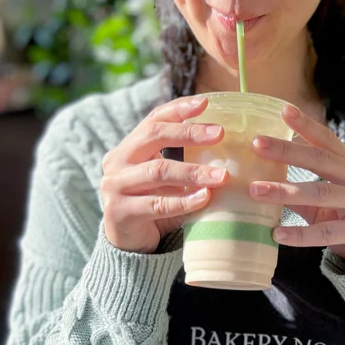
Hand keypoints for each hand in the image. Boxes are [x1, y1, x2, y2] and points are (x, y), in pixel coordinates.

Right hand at [100, 95, 228, 253]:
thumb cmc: (154, 201)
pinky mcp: (120, 212)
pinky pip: (157, 204)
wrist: (128, 241)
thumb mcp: (166, 175)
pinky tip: (204, 198)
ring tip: (222, 176)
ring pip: (158, 171)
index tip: (206, 102)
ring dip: (193, 172)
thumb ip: (183, 157)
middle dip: (189, 133)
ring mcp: (115, 186)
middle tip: (220, 133)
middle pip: (153, 136)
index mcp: (129, 146)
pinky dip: (183, 201)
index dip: (179, 108)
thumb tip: (228, 140)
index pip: (154, 118)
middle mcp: (118, 160)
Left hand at [248, 105, 344, 264]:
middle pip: (321, 160)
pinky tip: (277, 234)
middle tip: (256, 144)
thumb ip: (300, 187)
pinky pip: (326, 232)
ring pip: (321, 193)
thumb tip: (259, 179)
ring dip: (285, 192)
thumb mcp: (329, 195)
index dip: (306, 124)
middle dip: (287, 151)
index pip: (327, 140)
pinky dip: (300, 234)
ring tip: (255, 191)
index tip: (283, 110)